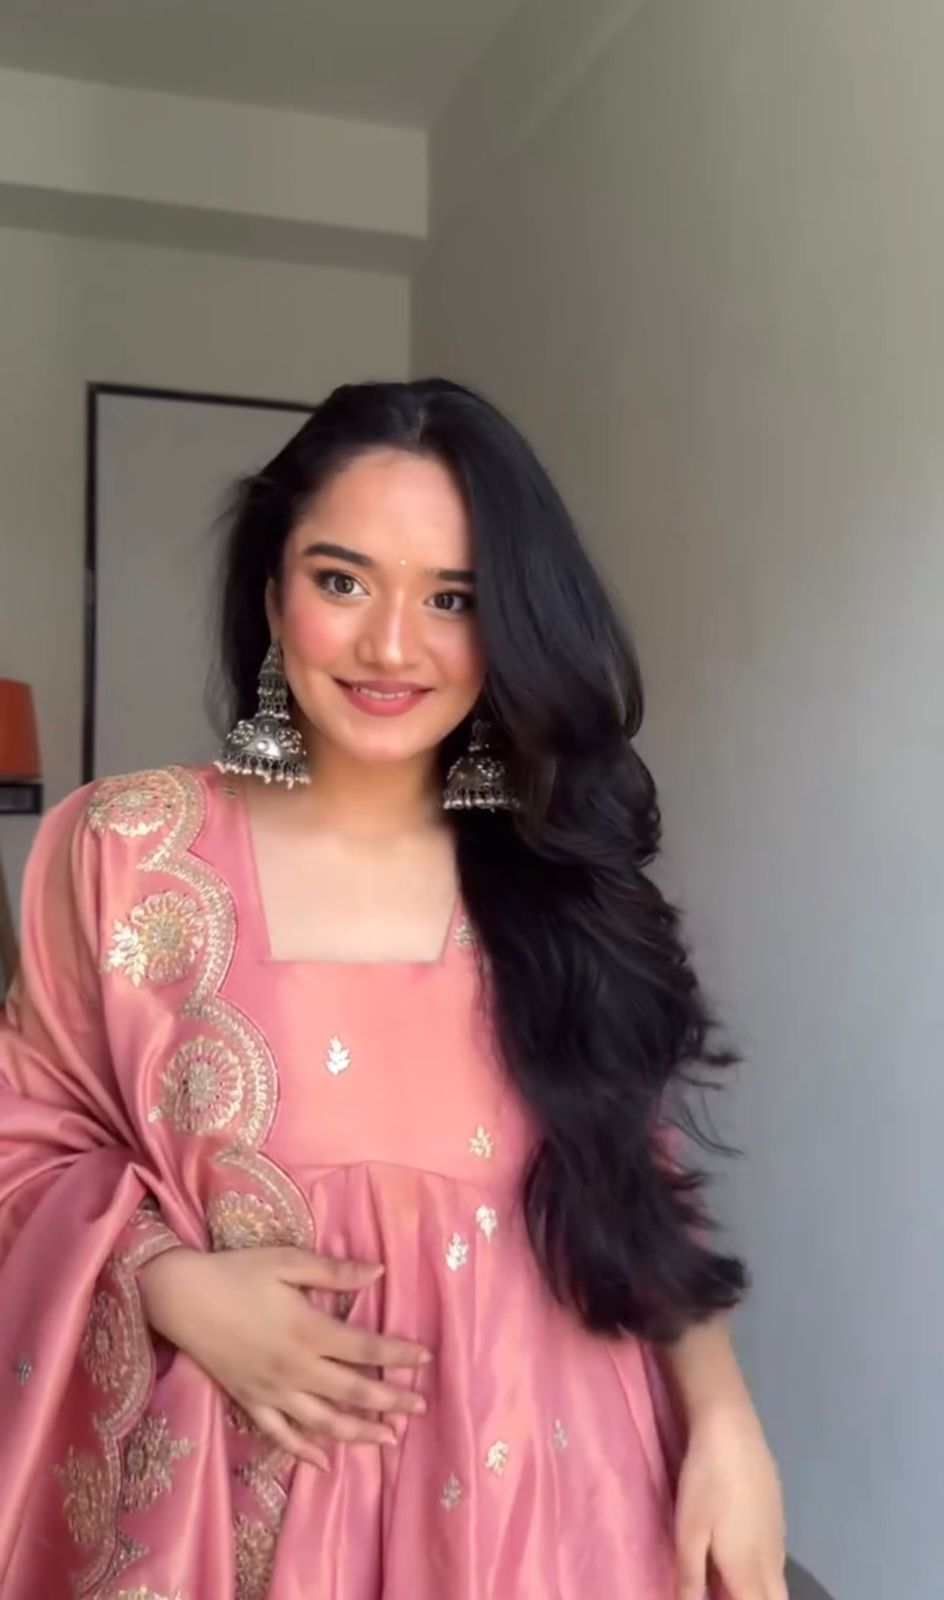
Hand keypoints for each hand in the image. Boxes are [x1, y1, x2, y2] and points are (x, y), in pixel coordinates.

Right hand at [139, 1246, 431, 1468]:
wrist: (180, 1296)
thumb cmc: (237, 1272)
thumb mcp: (288, 1261)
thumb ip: (334, 1272)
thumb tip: (378, 1272)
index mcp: (309, 1330)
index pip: (367, 1350)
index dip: (400, 1356)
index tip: (427, 1359)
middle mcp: (295, 1368)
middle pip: (353, 1392)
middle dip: (391, 1402)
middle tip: (420, 1408)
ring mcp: (272, 1391)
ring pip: (324, 1422)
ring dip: (359, 1433)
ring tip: (388, 1440)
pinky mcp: (249, 1401)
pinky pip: (280, 1435)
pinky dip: (304, 1452)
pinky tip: (325, 1462)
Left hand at [674, 1398, 786, 1599]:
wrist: (732, 1431)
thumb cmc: (706, 1483)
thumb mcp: (688, 1533)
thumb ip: (691, 1578)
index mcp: (748, 1571)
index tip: (718, 1596)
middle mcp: (771, 1559)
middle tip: (726, 1589)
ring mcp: (779, 1534)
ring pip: (779, 1579)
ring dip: (760, 1589)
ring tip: (731, 1580)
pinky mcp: (778, 1513)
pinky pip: (777, 1556)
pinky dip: (763, 1568)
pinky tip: (741, 1551)